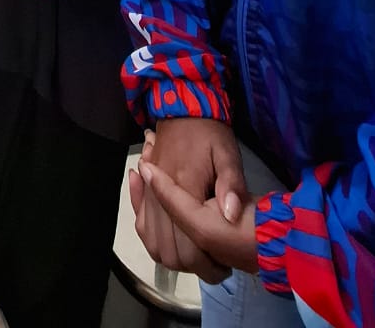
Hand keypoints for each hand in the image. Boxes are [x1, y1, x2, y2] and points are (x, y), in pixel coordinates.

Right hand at [128, 119, 248, 282]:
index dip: (207, 264)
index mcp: (186, 187)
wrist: (181, 108)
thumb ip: (231, 184)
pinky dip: (154, 239)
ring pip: (153, 241)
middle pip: (169, 250)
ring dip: (173, 256)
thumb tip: (232, 215)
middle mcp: (163, 194)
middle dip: (191, 266)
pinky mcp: (147, 190)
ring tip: (197, 256)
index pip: (190, 244)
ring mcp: (152, 193)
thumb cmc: (210, 133)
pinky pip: (142, 225)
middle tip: (215, 265)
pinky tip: (173, 239)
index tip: (225, 267)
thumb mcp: (228, 154)